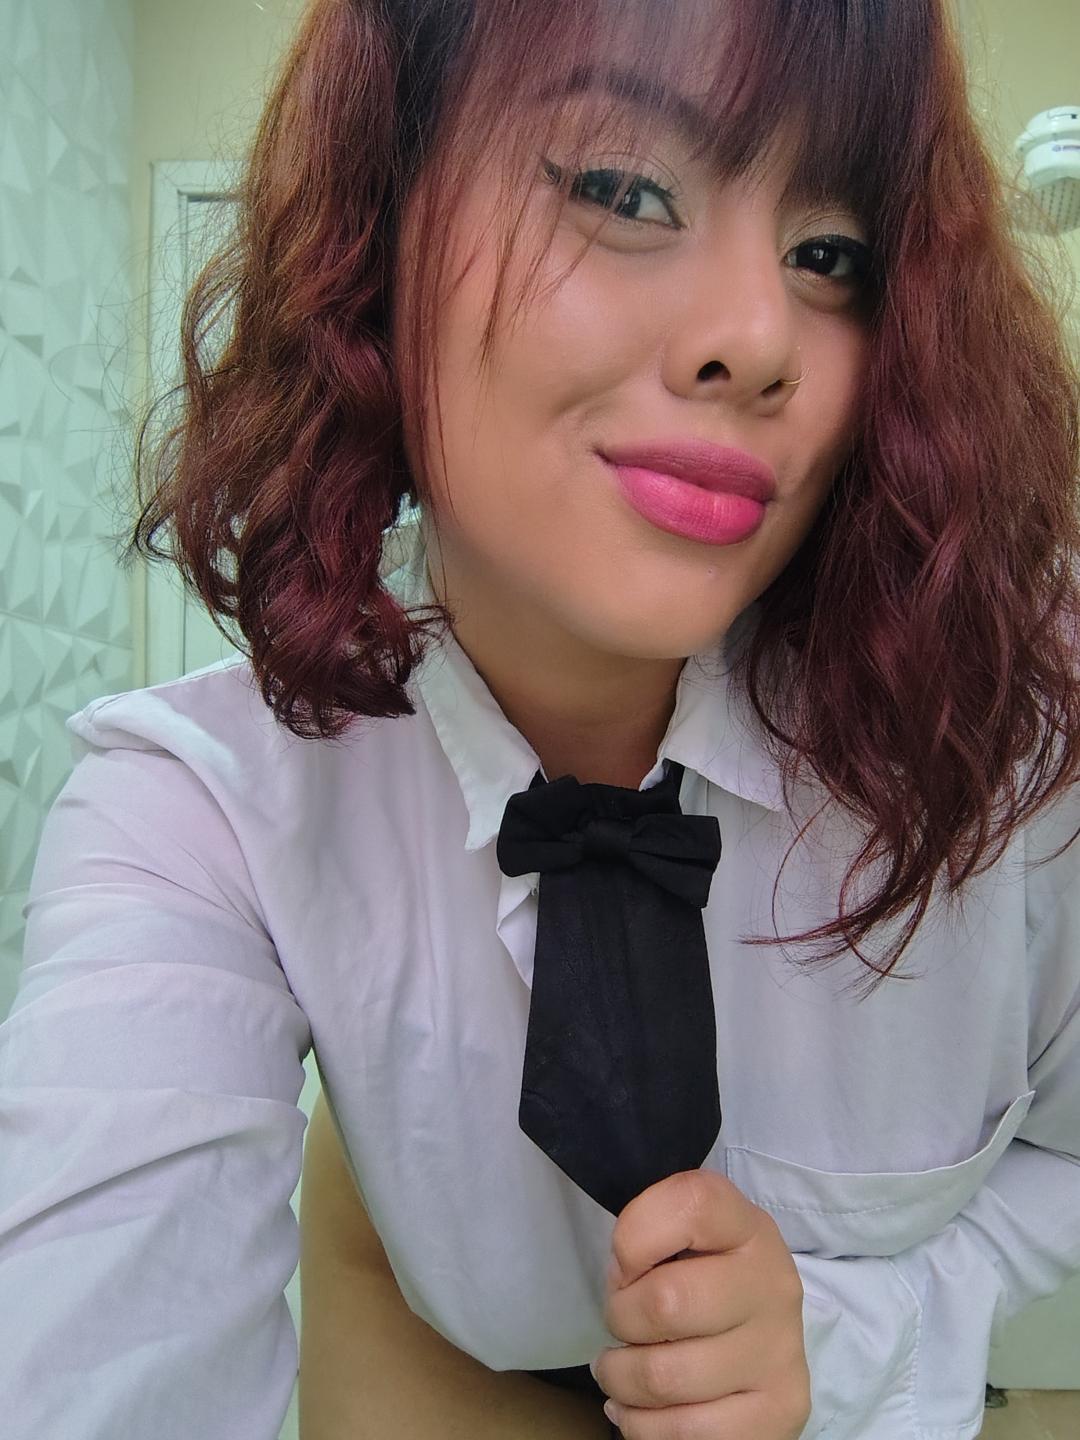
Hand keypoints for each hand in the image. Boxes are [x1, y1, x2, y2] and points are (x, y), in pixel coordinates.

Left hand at [590, 1169, 811, 1438]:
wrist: (765, 1340)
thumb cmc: (706, 1279)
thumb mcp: (687, 1238)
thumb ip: (651, 1236)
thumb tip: (621, 1282)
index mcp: (749, 1227)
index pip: (692, 1203)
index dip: (635, 1234)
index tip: (627, 1263)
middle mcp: (774, 1286)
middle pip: (667, 1302)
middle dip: (620, 1316)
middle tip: (621, 1322)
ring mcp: (780, 1354)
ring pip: (664, 1376)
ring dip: (621, 1377)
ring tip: (620, 1369)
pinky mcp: (778, 1414)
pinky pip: (683, 1432)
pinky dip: (641, 1425)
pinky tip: (640, 1408)